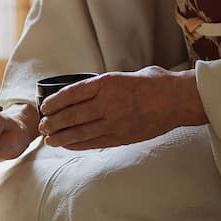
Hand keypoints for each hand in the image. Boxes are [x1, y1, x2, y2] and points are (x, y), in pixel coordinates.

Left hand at [38, 66, 207, 149]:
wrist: (177, 100)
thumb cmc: (151, 83)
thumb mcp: (122, 76)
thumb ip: (101, 85)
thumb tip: (80, 92)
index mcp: (105, 84)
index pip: (70, 94)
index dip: (53, 103)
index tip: (44, 107)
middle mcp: (106, 103)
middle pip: (70, 116)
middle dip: (52, 122)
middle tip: (42, 126)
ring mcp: (113, 122)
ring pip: (79, 132)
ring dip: (60, 137)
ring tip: (49, 139)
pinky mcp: (120, 137)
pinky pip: (93, 142)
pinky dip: (77, 144)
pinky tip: (67, 145)